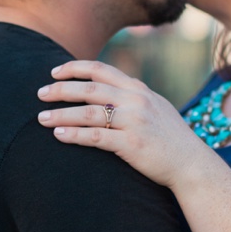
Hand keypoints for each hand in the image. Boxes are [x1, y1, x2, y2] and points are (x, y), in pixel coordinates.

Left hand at [37, 60, 212, 187]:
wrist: (191, 163)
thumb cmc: (171, 138)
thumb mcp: (155, 107)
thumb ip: (133, 96)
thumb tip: (108, 89)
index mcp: (138, 89)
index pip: (100, 69)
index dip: (74, 68)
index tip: (54, 72)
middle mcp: (135, 101)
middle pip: (89, 89)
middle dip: (60, 90)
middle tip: (40, 94)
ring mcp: (134, 122)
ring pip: (88, 113)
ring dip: (61, 114)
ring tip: (41, 119)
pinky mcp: (131, 144)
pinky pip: (96, 137)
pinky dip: (74, 134)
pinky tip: (59, 135)